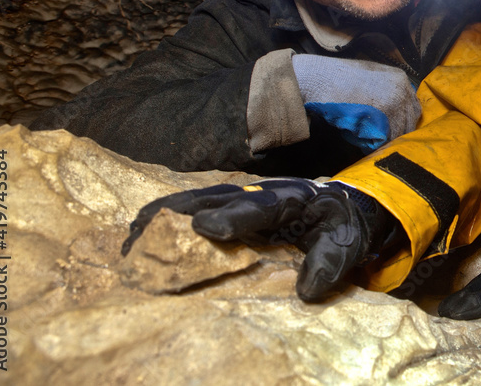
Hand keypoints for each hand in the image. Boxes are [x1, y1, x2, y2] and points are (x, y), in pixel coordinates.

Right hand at [122, 178, 395, 300]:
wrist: (344, 206)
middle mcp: (262, 191)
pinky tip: (144, 228)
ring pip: (201, 196)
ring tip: (134, 231)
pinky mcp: (232, 204)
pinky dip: (169, 215)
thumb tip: (308, 291)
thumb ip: (329, 264)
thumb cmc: (341, 226)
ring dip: (168, 212)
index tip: (205, 226)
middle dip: (183, 211)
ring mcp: (244, 195)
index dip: (232, 216)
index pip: (260, 206)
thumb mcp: (346, 243)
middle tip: (146, 230)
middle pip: (218, 195)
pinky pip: (196, 204)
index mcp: (292, 198)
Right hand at [292, 55, 421, 149]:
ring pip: (399, 132)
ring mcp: (395, 104)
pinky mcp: (384, 118)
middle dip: (397, 131)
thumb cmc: (339, 78)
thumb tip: (391, 113)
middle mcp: (402, 90)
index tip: (392, 128)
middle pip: (410, 121)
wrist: (321, 78)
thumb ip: (386, 91)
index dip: (403, 120)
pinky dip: (376, 144)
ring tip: (370, 142)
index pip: (413, 106)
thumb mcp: (371, 76)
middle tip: (381, 139)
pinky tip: (364, 143)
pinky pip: (386, 139)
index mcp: (401, 79)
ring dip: (386, 139)